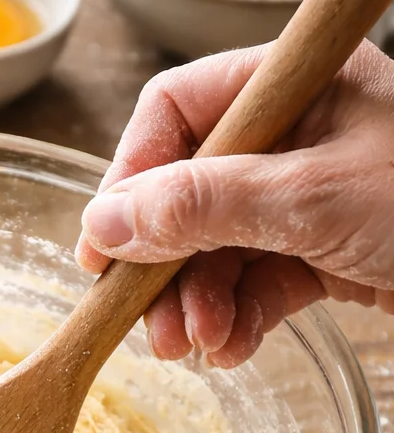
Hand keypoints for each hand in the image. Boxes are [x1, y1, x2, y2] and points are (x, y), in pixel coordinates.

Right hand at [76, 39, 393, 366]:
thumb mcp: (311, 197)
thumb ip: (203, 205)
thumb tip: (107, 221)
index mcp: (297, 83)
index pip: (178, 112)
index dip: (131, 176)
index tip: (103, 247)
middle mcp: (298, 134)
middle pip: (189, 188)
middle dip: (165, 260)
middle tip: (147, 322)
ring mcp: (312, 196)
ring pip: (218, 244)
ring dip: (196, 301)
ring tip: (196, 346)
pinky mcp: (329, 252)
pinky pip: (258, 280)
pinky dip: (237, 317)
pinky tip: (232, 349)